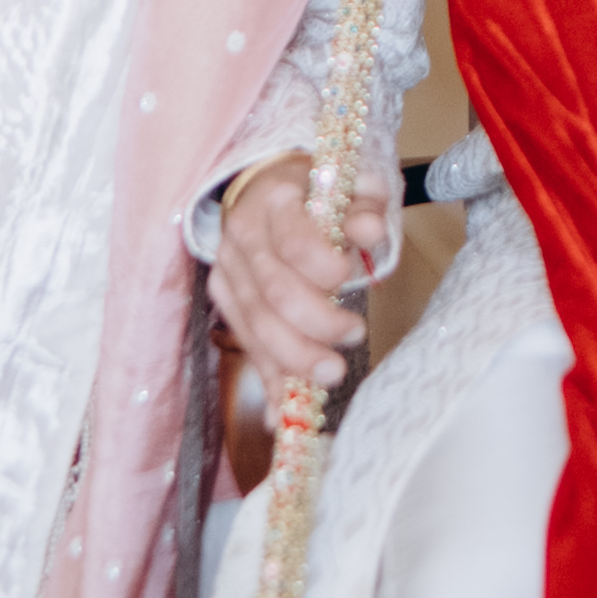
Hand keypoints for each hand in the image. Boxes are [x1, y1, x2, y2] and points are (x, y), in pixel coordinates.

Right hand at [209, 153, 388, 406]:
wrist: (265, 189)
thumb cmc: (316, 189)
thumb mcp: (348, 183)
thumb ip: (364, 206)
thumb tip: (371, 230)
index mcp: (273, 202)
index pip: (293, 242)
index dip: (322, 267)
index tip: (349, 278)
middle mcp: (241, 239)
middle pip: (273, 294)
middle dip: (316, 325)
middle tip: (354, 334)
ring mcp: (228, 273)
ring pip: (255, 326)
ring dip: (294, 358)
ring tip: (332, 373)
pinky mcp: (225, 301)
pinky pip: (247, 345)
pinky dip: (267, 380)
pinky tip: (281, 414)